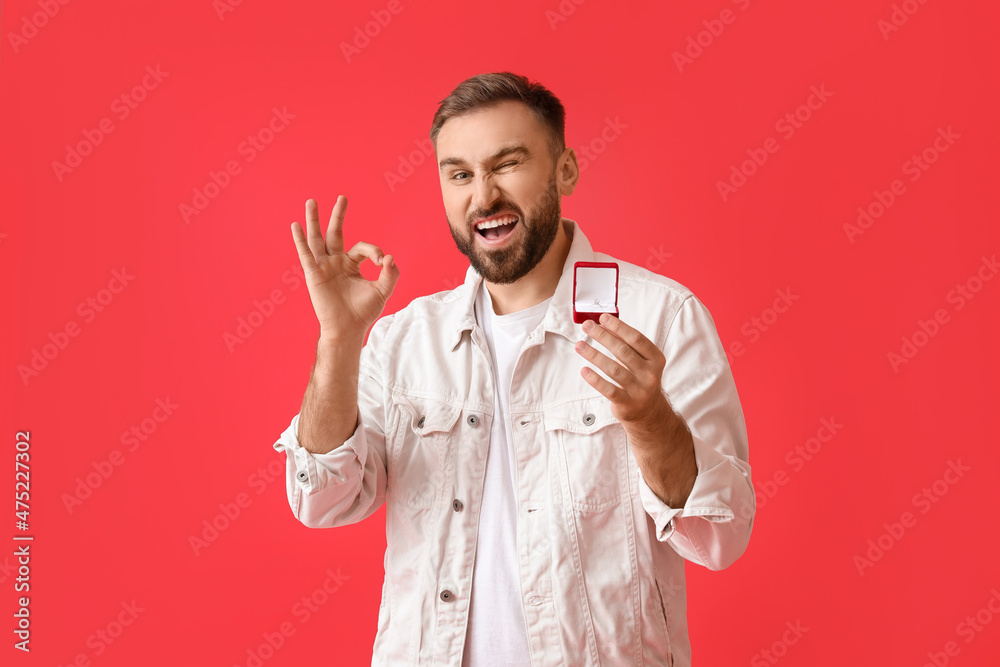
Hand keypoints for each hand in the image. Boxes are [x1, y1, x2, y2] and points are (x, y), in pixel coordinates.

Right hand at [290, 196, 399, 340]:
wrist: (348, 329)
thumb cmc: (363, 312)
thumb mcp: (382, 291)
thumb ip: (390, 274)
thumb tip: (390, 257)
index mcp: (351, 264)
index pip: (363, 248)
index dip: (375, 252)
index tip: (383, 263)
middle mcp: (336, 262)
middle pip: (335, 233)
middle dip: (338, 216)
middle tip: (343, 198)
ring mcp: (323, 267)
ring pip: (317, 239)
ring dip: (314, 220)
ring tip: (311, 201)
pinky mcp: (314, 274)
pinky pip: (306, 254)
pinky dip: (300, 240)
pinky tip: (296, 225)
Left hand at [573, 313, 671, 430]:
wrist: (649, 412)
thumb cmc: (640, 379)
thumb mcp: (639, 361)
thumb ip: (624, 344)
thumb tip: (603, 325)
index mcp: (655, 359)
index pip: (636, 339)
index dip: (619, 327)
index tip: (603, 318)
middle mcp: (650, 374)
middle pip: (623, 351)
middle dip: (602, 336)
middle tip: (587, 326)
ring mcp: (639, 390)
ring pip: (613, 369)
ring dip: (594, 355)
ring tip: (579, 345)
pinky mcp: (627, 403)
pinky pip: (608, 389)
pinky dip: (595, 379)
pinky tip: (584, 370)